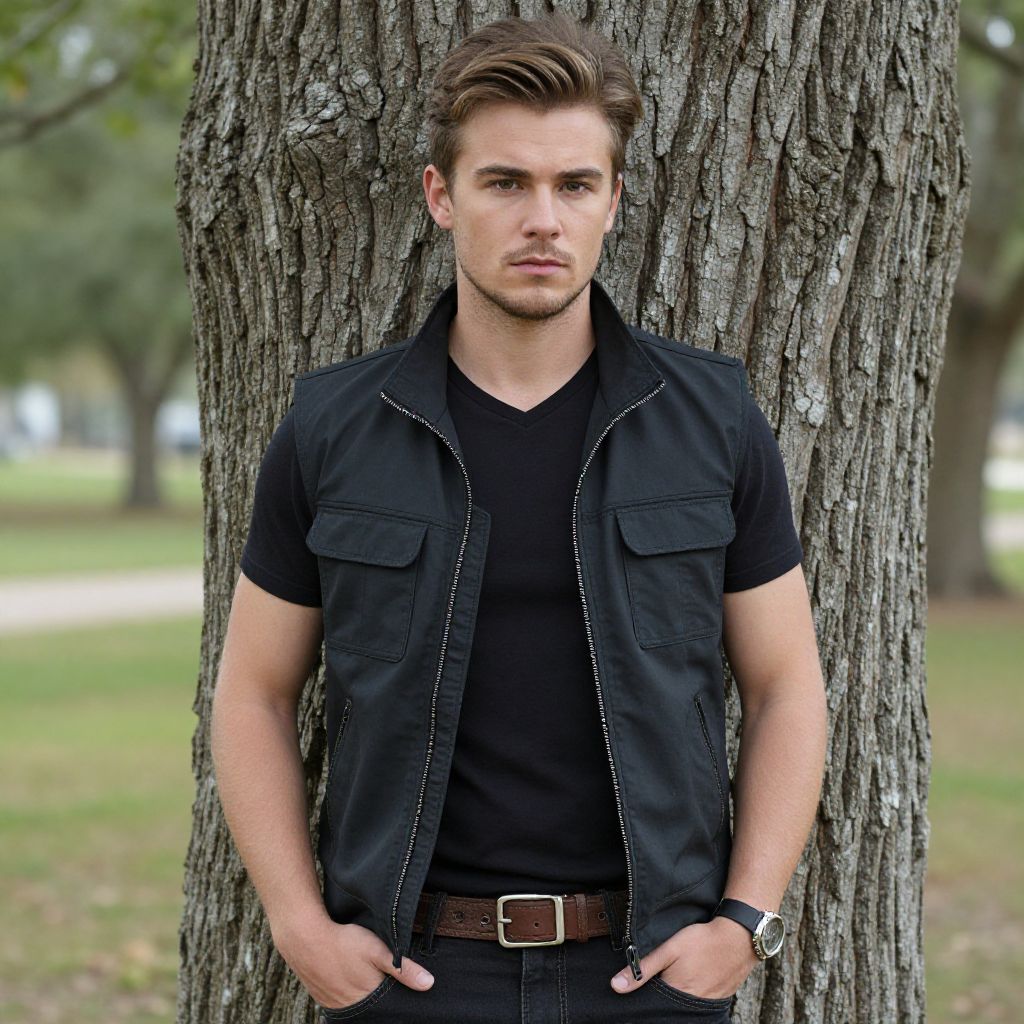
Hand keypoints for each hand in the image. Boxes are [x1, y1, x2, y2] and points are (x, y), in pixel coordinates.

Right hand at [272, 912, 433, 1009]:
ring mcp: (334, 1004)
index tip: (401, 995)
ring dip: (364, 998)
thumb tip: (428, 984)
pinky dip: (349, 995)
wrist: (305, 938)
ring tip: (368, 981)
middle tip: (382, 982)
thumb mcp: (378, 950)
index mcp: (368, 999)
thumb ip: (403, 968)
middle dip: (381, 1001)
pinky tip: (351, 980)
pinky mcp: (322, 997)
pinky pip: (341, 1003)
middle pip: (373, 1010)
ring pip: (356, 1007)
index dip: (396, 1003)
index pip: (388, 1010)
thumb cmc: (343, 942)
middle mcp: (350, 1007)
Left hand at [610, 917, 758, 999]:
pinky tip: (689, 982)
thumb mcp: (669, 950)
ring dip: (675, 998)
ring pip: (683, 1007)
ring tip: (674, 979)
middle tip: (659, 981)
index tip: (638, 993)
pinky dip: (690, 997)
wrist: (738, 938)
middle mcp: (691, 1006)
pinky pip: (698, 1004)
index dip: (643, 1000)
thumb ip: (643, 968)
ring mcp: (707, 1004)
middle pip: (667, 1009)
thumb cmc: (701, 941)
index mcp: (676, 994)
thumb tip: (616, 986)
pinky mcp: (718, 999)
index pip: (653, 1006)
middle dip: (659, 1000)